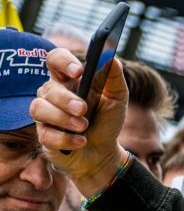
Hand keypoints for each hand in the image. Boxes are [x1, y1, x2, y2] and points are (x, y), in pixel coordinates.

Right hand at [31, 48, 129, 193]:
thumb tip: (111, 58)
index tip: (78, 72)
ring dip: (63, 119)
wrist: (105, 153)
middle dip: (66, 99)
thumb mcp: (117, 99)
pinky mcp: (44, 136)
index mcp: (69, 80)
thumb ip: (114, 78)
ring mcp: (45, 115)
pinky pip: (46, 134)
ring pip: (39, 109)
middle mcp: (52, 94)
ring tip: (83, 127)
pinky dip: (65, 139)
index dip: (63, 62)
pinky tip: (81, 142)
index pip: (55, 59)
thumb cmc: (107, 121)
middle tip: (83, 109)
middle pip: (48, 88)